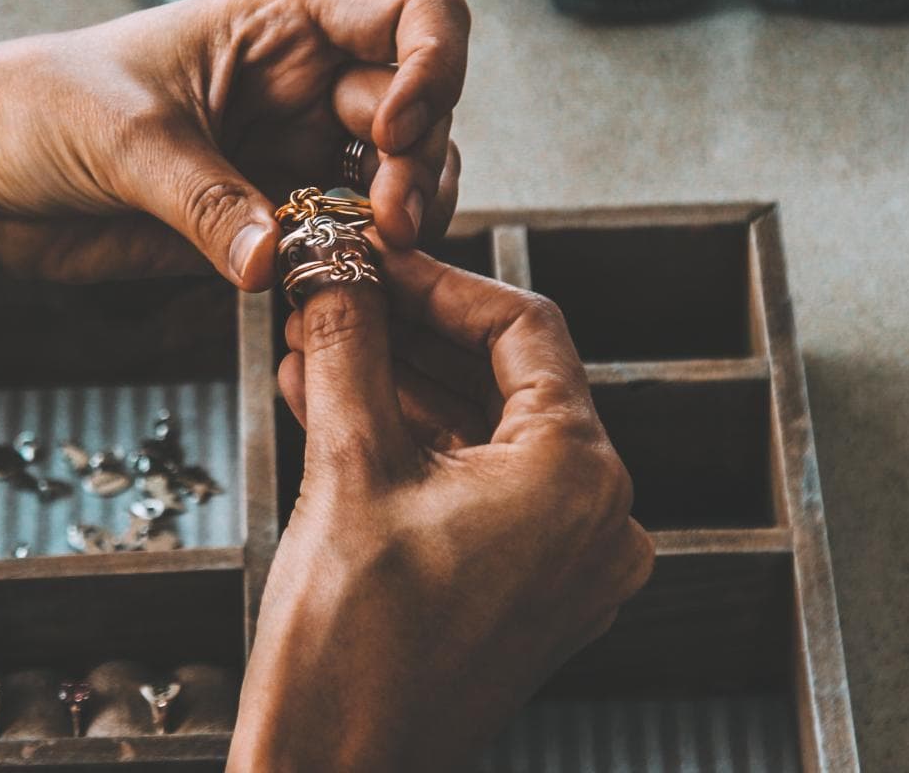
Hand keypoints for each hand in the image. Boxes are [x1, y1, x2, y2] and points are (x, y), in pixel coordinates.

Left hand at [0, 0, 466, 289]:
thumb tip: (273, 260)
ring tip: (369, 254)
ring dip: (408, 218)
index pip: (415, 18)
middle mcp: (308, 86)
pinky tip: (343, 282)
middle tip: (383, 223)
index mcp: (283, 27)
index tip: (395, 128)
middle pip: (426, 110)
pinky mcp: (277, 223)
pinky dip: (368, 264)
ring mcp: (299, 155)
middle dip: (419, 165)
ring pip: (406, 181)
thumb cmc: (40, 109)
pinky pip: (353, 242)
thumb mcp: (124, 139)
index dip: (434, 67)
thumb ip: (205, 200)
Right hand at [231, 250, 653, 771]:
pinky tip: (332, 409)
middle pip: (506, 381)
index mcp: (579, 478)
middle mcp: (598, 522)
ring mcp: (570, 566)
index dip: (438, 282)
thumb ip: (347, 347)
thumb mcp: (347, 469)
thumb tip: (333, 267)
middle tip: (331, 297)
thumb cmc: (350, 651)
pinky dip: (416, 451)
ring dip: (400, 389)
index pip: (523, 330)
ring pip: (486, 437)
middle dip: (408, 335)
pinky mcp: (531, 596)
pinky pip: (481, 492)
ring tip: (311, 347)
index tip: (370, 257)